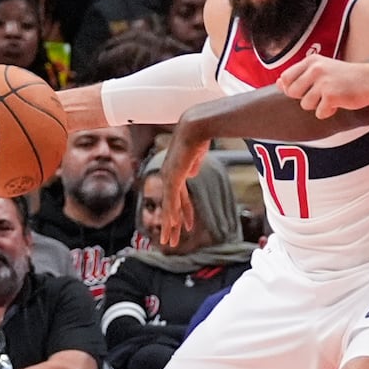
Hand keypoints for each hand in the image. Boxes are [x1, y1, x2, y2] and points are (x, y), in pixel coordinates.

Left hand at [157, 117, 208, 247]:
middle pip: (172, 207)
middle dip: (172, 226)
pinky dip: (172, 215)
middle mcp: (169, 177)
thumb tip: (192, 172)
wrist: (196, 126)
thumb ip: (194, 164)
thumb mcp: (198, 154)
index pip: (180, 198)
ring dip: (170, 227)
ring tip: (169, 242)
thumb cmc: (199, 135)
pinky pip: (172, 200)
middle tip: (170, 241)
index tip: (187, 225)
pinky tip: (172, 226)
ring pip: (169, 208)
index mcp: (176, 172)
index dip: (184, 213)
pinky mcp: (173, 177)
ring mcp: (169, 178)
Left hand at [278, 55, 368, 118]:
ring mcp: (323, 82)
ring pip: (305, 104)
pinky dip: (328, 112)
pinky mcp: (331, 96)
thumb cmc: (346, 77)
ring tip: (331, 97)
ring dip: (318, 105)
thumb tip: (278, 83)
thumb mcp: (322, 69)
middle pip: (292, 92)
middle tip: (320, 94)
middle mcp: (315, 69)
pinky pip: (319, 113)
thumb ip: (300, 75)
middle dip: (304, 98)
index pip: (285, 77)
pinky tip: (338, 103)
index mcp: (312, 61)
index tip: (305, 89)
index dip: (291, 88)